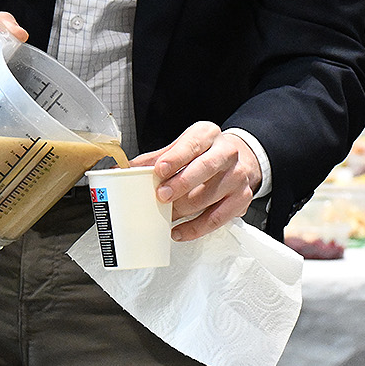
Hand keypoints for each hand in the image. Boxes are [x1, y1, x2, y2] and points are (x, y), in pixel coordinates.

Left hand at [133, 121, 260, 241]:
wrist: (241, 159)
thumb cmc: (205, 154)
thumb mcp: (183, 147)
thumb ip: (156, 158)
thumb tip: (123, 171)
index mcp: (208, 134)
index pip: (192, 144)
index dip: (175, 158)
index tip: (159, 170)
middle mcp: (227, 153)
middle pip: (206, 168)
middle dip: (181, 184)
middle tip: (161, 196)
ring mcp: (237, 176)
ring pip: (210, 196)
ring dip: (184, 210)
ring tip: (166, 215)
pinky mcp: (241, 199)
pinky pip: (217, 218)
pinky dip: (196, 228)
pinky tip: (179, 231)